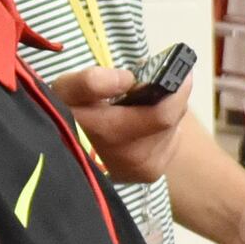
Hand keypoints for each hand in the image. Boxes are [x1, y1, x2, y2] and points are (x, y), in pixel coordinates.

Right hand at [50, 66, 191, 185]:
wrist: (65, 153)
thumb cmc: (66, 114)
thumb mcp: (67, 90)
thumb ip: (93, 82)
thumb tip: (128, 79)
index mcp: (111, 133)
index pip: (162, 115)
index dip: (178, 91)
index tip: (179, 70)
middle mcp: (131, 157)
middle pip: (172, 118)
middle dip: (170, 95)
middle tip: (159, 80)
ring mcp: (142, 169)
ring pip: (172, 128)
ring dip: (164, 111)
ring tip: (142, 103)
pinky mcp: (150, 173)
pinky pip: (170, 141)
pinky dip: (163, 128)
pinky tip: (142, 123)